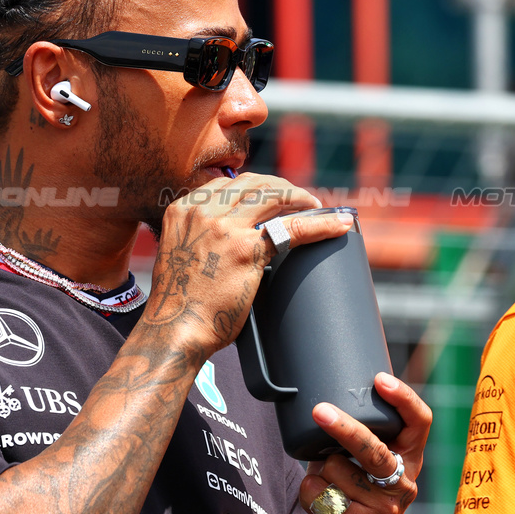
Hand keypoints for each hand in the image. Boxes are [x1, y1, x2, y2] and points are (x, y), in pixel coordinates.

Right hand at [143, 173, 350, 357]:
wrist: (176, 330)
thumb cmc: (182, 302)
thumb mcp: (182, 252)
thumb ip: (204, 234)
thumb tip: (238, 231)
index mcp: (184, 209)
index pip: (230, 183)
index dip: (260, 186)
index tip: (278, 194)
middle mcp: (202, 212)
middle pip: (255, 184)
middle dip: (284, 188)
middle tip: (302, 201)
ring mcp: (225, 228)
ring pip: (275, 196)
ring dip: (301, 199)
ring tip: (317, 208)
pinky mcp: (247, 249)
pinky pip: (292, 229)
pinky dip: (320, 225)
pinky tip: (338, 224)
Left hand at [298, 372, 432, 513]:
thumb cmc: (352, 505)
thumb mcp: (364, 474)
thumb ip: (355, 447)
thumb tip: (323, 411)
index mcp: (407, 463)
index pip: (419, 424)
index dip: (404, 398)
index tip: (380, 379)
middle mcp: (402, 484)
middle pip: (374, 447)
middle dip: (344, 427)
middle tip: (318, 411)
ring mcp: (383, 508)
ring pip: (334, 469)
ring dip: (319, 475)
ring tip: (329, 493)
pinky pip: (318, 493)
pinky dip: (309, 496)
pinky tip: (322, 511)